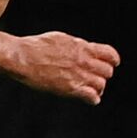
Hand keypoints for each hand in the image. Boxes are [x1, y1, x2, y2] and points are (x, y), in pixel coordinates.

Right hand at [0, 31, 119, 104]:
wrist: (24, 58)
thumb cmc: (37, 46)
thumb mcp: (61, 38)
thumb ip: (76, 45)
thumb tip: (83, 47)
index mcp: (82, 47)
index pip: (109, 54)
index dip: (113, 60)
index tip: (112, 63)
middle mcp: (84, 61)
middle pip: (107, 71)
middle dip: (103, 74)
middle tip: (95, 77)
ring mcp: (78, 76)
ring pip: (101, 84)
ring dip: (97, 87)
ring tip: (90, 88)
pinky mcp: (71, 89)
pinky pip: (92, 97)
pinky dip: (92, 98)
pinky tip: (87, 97)